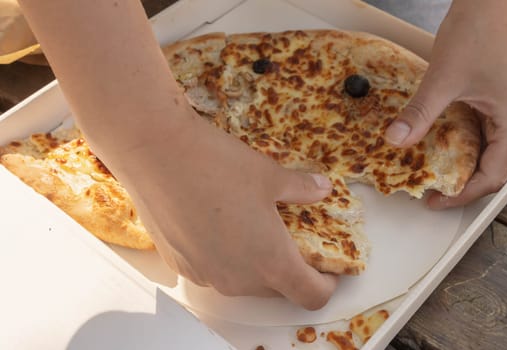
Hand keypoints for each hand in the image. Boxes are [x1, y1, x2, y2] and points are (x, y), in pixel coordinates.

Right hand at [18, 0, 336, 309]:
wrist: (156, 153)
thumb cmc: (219, 165)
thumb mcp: (270, 175)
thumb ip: (301, 189)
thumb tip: (321, 188)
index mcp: (271, 262)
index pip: (311, 295)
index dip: (326, 285)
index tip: (328, 270)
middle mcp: (239, 280)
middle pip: (276, 290)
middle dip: (289, 271)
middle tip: (289, 240)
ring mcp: (206, 276)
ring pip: (242, 282)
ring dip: (254, 265)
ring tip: (251, 230)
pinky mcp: (179, 265)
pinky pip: (212, 270)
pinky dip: (224, 257)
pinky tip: (217, 225)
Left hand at [385, 0, 506, 208]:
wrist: (489, 1)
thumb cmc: (478, 32)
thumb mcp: (444, 79)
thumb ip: (421, 113)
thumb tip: (395, 141)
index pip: (492, 177)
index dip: (462, 195)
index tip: (435, 200)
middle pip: (491, 169)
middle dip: (461, 185)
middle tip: (430, 191)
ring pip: (486, 153)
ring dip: (460, 166)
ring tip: (431, 174)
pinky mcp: (495, 101)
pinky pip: (480, 133)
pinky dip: (460, 145)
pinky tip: (437, 146)